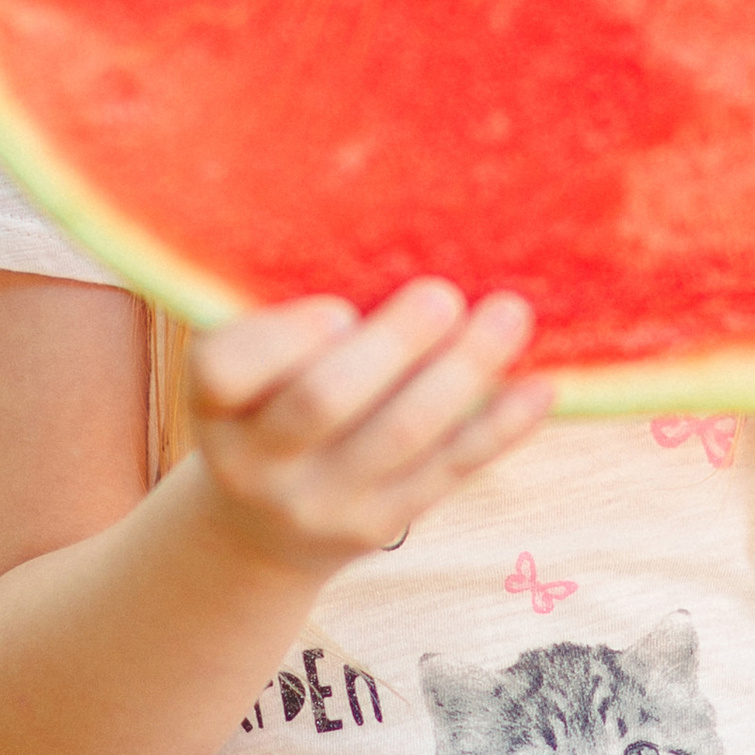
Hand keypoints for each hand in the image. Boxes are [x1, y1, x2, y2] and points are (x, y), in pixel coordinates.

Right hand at [185, 279, 554, 573]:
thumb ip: (284, 317)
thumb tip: (380, 223)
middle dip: (391, 345)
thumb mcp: (247, 372)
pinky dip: (498, 425)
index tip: (338, 308)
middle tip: (442, 295)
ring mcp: (320, 502)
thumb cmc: (265, 406)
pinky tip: (539, 387)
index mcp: (214, 407)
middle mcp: (257, 462)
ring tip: (508, 315)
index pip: (225, 370)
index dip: (283, 338)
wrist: (260, 530)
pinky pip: (448, 470)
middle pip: (323, 402)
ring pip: (401, 435)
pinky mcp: (378, 525)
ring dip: (462, 371)